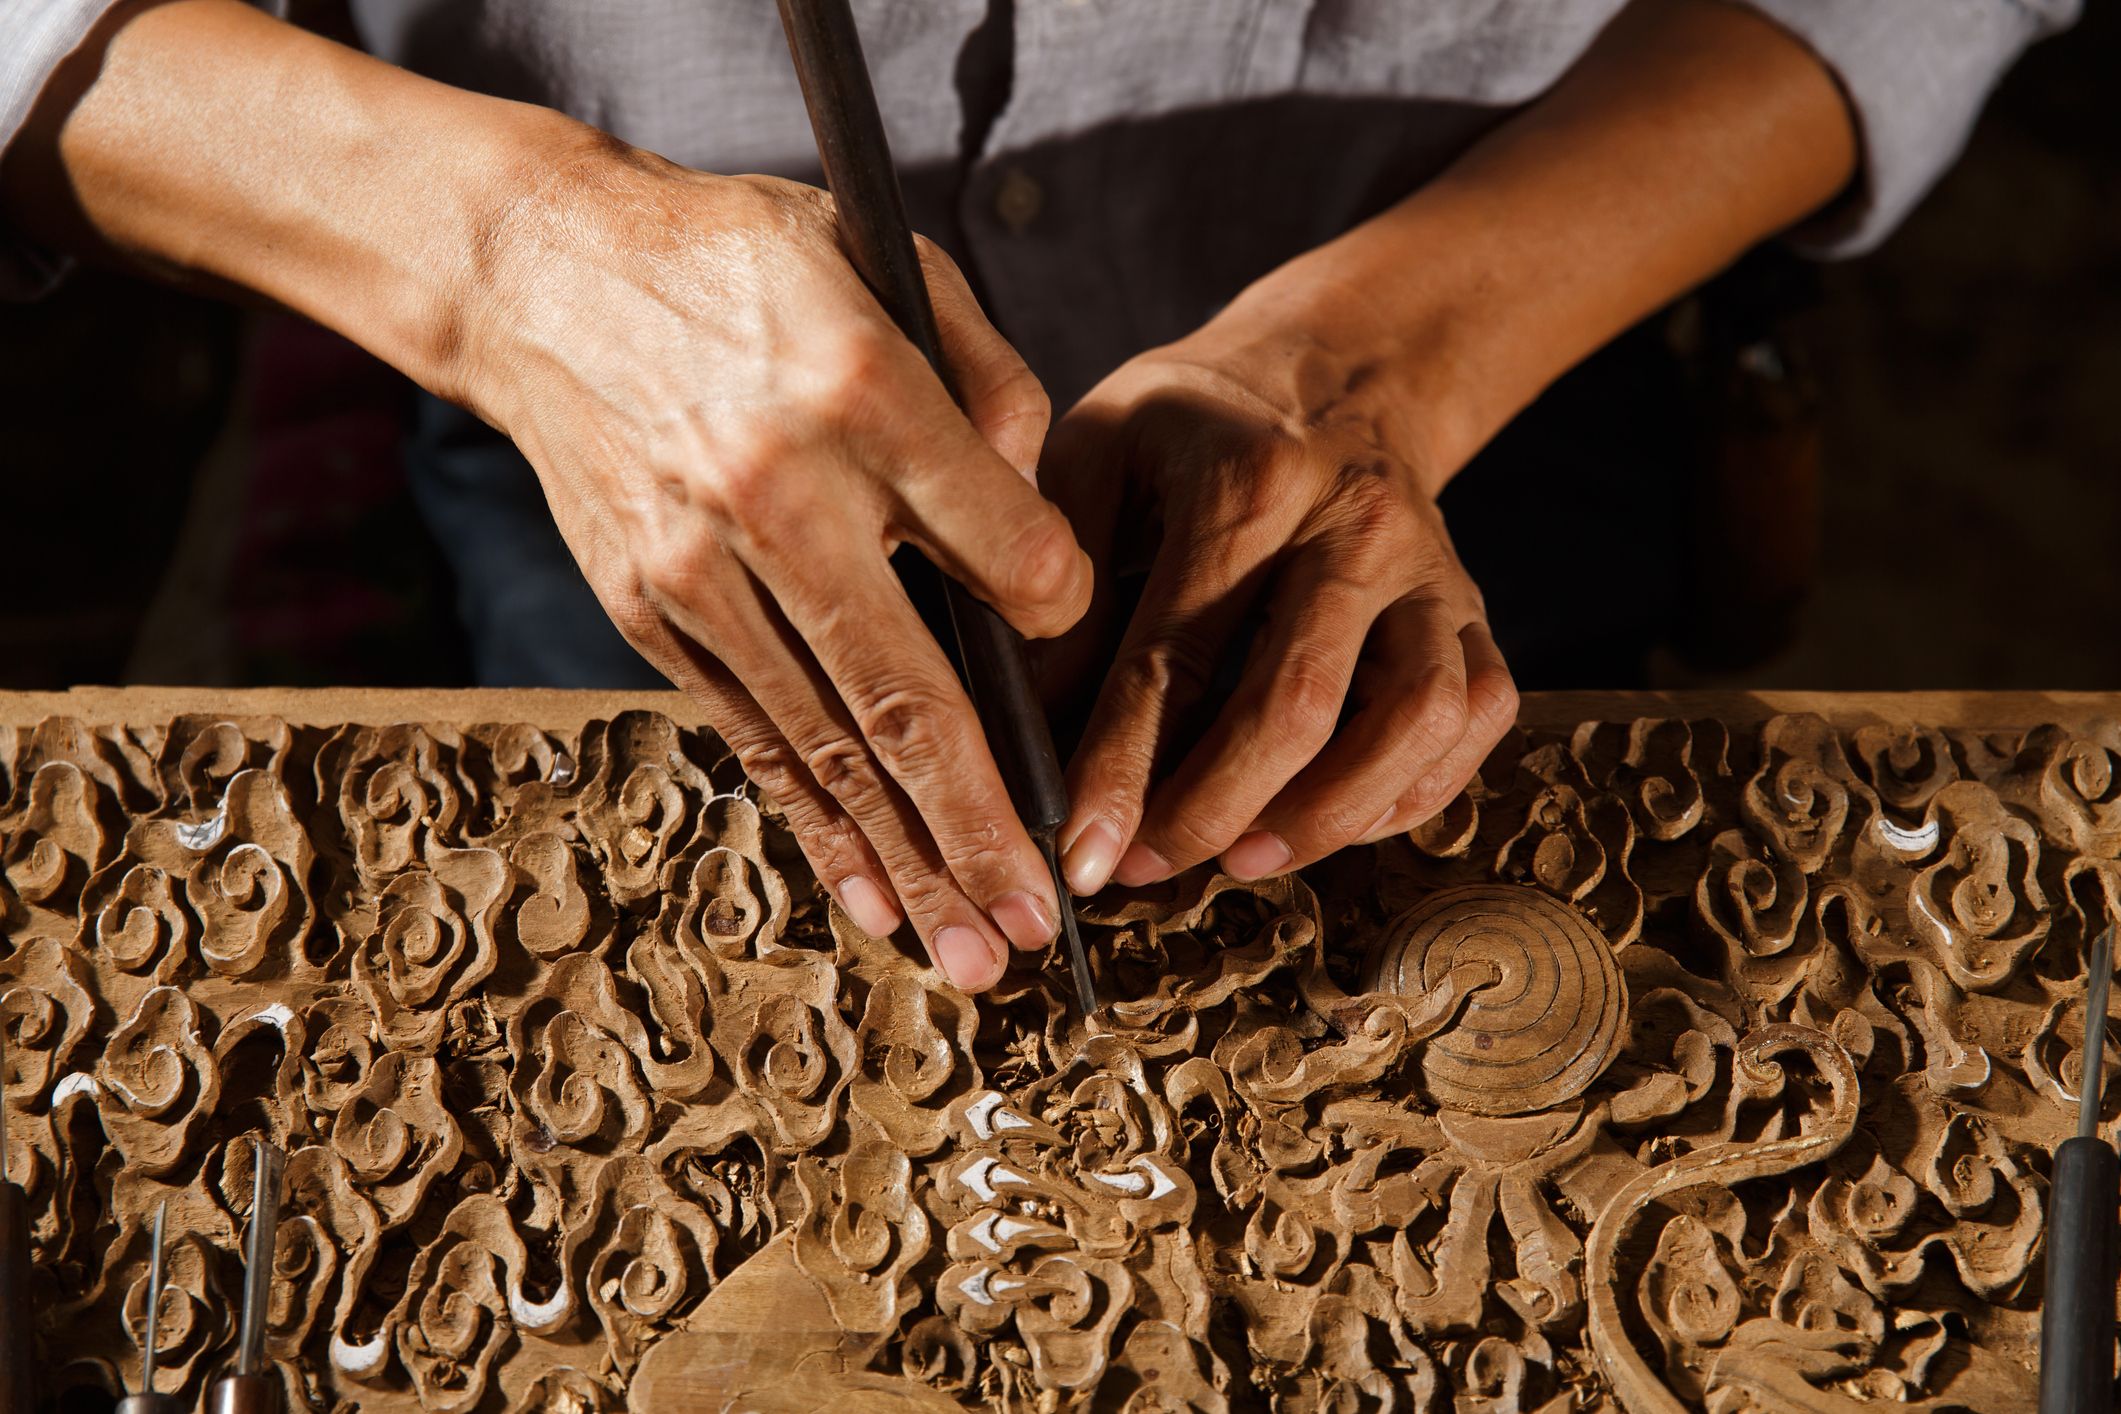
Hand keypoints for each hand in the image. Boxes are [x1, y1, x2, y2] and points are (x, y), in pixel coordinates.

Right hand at [461, 141, 1090, 990]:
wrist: (544, 274)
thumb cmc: (744, 264)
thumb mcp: (886, 264)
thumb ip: (991, 385)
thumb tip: (1042, 528)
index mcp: (858, 392)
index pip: (1007, 548)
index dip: (1059, 614)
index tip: (1075, 649)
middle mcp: (777, 496)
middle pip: (908, 693)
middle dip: (984, 825)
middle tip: (1047, 927)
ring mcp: (700, 571)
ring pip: (828, 745)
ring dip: (907, 862)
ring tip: (974, 953)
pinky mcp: (652, 614)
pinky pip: (754, 740)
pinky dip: (817, 827)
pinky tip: (872, 900)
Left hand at [1043, 324, 1517, 894]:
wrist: (1333, 369)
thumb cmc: (1192, 424)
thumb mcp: (1097, 450)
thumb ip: (1058, 575)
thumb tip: (1030, 721)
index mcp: (1249, 480)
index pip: (1175, 657)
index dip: (1121, 769)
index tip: (1080, 851)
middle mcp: (1357, 524)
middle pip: (1296, 704)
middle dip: (1210, 812)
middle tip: (1142, 869)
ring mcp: (1430, 570)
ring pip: (1412, 720)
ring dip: (1324, 817)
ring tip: (1240, 858)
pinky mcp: (1474, 607)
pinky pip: (1474, 719)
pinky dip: (1410, 792)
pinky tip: (1328, 824)